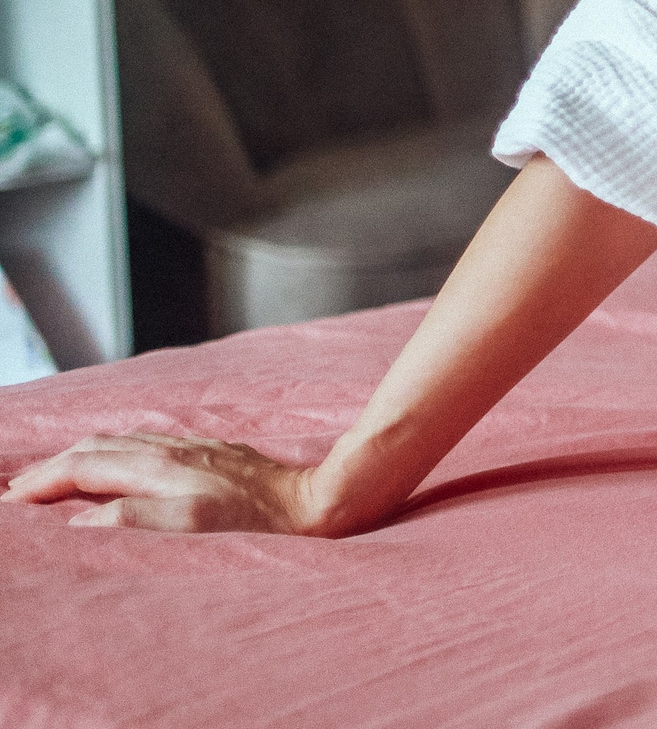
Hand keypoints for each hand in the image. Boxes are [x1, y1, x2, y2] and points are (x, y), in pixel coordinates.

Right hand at [3, 431, 330, 533]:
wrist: (312, 501)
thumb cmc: (255, 524)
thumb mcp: (190, 527)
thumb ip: (132, 519)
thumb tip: (80, 520)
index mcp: (158, 467)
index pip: (82, 467)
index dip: (41, 481)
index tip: (10, 499)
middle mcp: (170, 450)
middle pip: (94, 448)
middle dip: (51, 466)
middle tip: (18, 491)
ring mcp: (190, 448)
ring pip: (119, 442)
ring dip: (80, 457)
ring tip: (54, 477)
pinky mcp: (209, 452)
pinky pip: (145, 444)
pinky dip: (113, 453)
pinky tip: (117, 464)